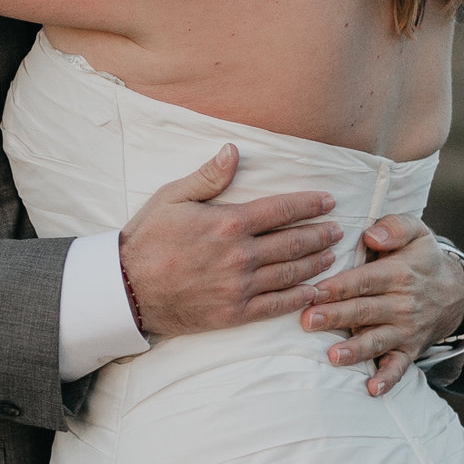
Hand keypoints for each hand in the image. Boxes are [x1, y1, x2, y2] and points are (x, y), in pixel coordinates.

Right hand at [118, 149, 337, 336]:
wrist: (126, 289)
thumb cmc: (147, 239)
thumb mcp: (172, 197)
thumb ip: (207, 176)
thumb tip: (234, 151)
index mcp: (228, 222)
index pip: (281, 209)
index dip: (309, 204)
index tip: (327, 201)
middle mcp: (241, 255)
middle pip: (294, 242)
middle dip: (320, 234)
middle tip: (337, 229)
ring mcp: (239, 286)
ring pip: (291, 273)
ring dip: (316, 263)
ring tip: (331, 255)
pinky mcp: (234, 313)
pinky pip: (276, 305)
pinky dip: (299, 298)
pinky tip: (314, 292)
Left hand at [300, 214, 463, 396]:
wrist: (454, 292)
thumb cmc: (421, 258)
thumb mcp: (416, 231)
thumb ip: (395, 226)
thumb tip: (372, 236)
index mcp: (399, 274)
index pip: (365, 280)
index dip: (340, 286)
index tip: (315, 291)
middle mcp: (403, 304)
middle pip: (364, 311)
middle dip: (336, 317)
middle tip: (308, 321)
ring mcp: (406, 330)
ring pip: (377, 341)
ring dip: (355, 350)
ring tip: (333, 356)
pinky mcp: (409, 350)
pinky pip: (399, 368)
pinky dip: (387, 380)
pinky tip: (372, 389)